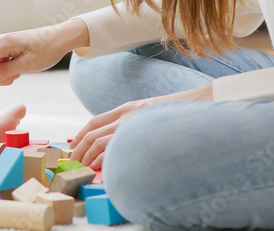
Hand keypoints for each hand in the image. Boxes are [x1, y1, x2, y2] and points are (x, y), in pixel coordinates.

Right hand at [0, 20, 87, 85]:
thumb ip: (3, 73)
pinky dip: (9, 69)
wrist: (59, 38)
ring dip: (6, 74)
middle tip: (18, 75)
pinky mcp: (3, 47)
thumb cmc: (47, 50)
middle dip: (1, 77)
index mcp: (1, 43)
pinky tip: (21, 64)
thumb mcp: (26, 65)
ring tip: (22, 68)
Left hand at [69, 84, 213, 169]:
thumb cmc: (175, 113)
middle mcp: (126, 115)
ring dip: (88, 157)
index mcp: (126, 108)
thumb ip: (133, 122)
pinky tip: (100, 168)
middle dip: (80, 150)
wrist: (198, 104)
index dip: (80, 136)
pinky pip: (116, 149)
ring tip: (83, 168)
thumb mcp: (149, 112)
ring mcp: (133, 124)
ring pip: (100, 142)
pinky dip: (104, 160)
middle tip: (75, 162)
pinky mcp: (141, 133)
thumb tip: (120, 141)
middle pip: (92, 133)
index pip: (94, 122)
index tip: (74, 148)